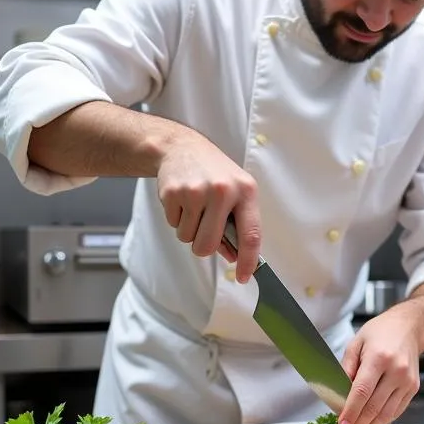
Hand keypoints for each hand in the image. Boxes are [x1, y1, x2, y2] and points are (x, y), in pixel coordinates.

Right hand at [156, 124, 260, 281]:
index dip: (248, 261)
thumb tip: (235, 257)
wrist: (181, 147)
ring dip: (189, 230)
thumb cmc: (214, 173)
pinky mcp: (173, 192)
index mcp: (245, 191)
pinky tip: (182, 200)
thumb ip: (236, 225)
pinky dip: (177, 219)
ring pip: (189, 238)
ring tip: (194, 206)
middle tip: (203, 231)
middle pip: (208, 244)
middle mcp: (222, 191)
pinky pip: (174, 225)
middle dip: (204, 247)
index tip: (244, 277)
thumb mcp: (234, 193)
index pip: (250, 234)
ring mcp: (196, 191)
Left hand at [338, 306, 423, 423]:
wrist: (409, 328)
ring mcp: (407, 381)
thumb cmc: (380, 333)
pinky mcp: (413, 388)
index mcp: (379, 358)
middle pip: (374, 407)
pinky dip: (383, 421)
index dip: (350, 411)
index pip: (362, 391)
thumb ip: (346, 368)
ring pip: (387, 414)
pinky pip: (397, 411)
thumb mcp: (356, 343)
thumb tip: (339, 394)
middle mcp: (396, 371)